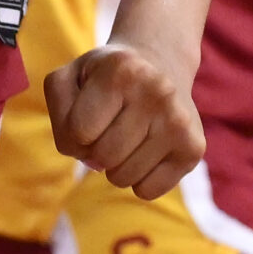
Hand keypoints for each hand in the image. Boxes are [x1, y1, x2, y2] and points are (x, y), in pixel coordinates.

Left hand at [46, 41, 204, 200]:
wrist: (160, 62)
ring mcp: (179, 122)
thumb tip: (91, 160)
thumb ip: (59, 113)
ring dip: (115, 165)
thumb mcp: (69, 78)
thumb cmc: (105, 77)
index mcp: (122, 70)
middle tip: (108, 126)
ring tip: (127, 135)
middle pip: (102, 157)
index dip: (74, 131)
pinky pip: (147, 191)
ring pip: (124, 178)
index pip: (78, 132)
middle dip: (94, 150)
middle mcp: (157, 92)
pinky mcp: (193, 148)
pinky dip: (138, 179)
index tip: (88, 112)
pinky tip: (146, 148)